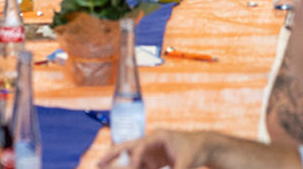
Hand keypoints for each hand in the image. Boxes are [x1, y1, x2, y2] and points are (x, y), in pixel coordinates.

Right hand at [99, 130, 214, 168]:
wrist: (204, 147)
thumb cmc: (195, 149)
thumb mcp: (186, 162)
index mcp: (157, 136)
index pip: (140, 146)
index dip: (135, 159)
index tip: (133, 168)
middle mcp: (150, 142)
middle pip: (127, 147)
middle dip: (112, 155)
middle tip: (98, 163)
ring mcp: (151, 151)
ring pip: (130, 158)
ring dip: (119, 165)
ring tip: (103, 167)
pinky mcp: (153, 160)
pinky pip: (139, 166)